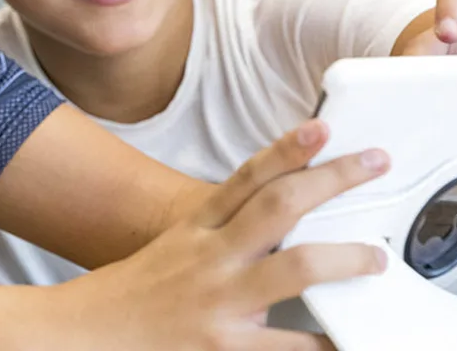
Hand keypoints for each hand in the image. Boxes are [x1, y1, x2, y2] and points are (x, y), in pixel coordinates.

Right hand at [49, 121, 388, 349]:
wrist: (81, 335)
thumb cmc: (132, 296)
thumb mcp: (173, 250)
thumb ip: (221, 235)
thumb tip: (277, 220)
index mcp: (197, 228)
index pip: (247, 178)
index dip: (286, 149)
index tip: (321, 128)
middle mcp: (210, 257)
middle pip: (279, 206)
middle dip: (331, 180)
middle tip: (372, 163)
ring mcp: (219, 300)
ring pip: (294, 267)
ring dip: (343, 258)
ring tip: (374, 257)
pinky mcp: (224, 346)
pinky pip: (287, 343)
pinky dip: (322, 342)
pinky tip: (346, 339)